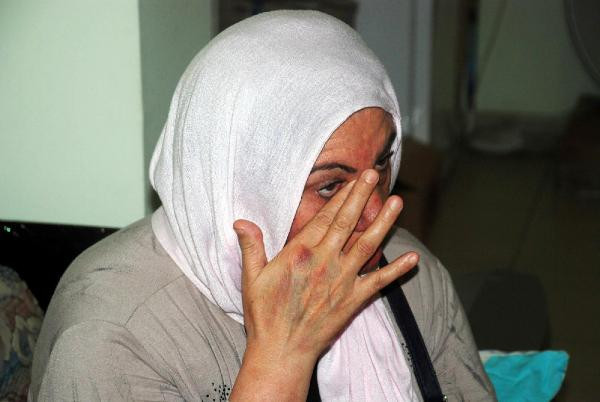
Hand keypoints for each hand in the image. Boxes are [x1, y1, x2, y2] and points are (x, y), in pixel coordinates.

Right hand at [230, 169, 418, 400]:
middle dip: (361, 197)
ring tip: (397, 203)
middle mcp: (325, 262)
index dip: (340, 197)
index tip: (352, 180)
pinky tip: (413, 259)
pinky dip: (397, 270)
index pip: (324, 217)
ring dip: (384, 223)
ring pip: (367, 245)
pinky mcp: (353, 300)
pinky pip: (379, 281)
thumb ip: (252, 247)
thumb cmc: (265, 315)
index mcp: (300, 253)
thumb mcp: (252, 278)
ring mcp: (342, 280)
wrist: (282, 351)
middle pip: (346, 222)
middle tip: (373, 174)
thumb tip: (241, 221)